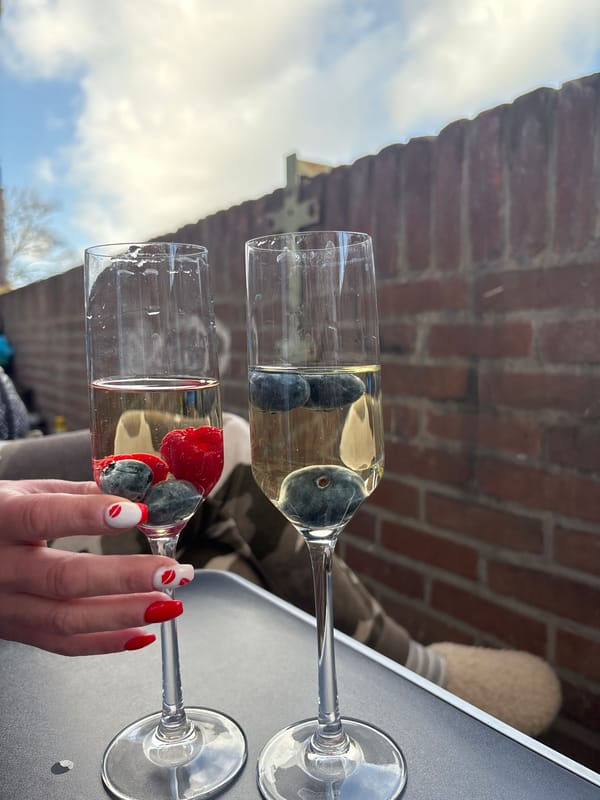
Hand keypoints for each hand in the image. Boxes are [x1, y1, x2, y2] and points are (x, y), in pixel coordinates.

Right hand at [0, 479, 194, 655]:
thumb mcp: (26, 492)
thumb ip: (78, 492)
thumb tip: (136, 490)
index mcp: (0, 518)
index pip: (42, 517)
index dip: (88, 516)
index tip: (136, 514)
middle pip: (62, 578)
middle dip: (126, 577)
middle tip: (172, 571)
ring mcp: (4, 604)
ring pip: (65, 619)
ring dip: (125, 613)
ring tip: (169, 602)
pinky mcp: (14, 630)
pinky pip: (61, 644)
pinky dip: (105, 642)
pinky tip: (143, 632)